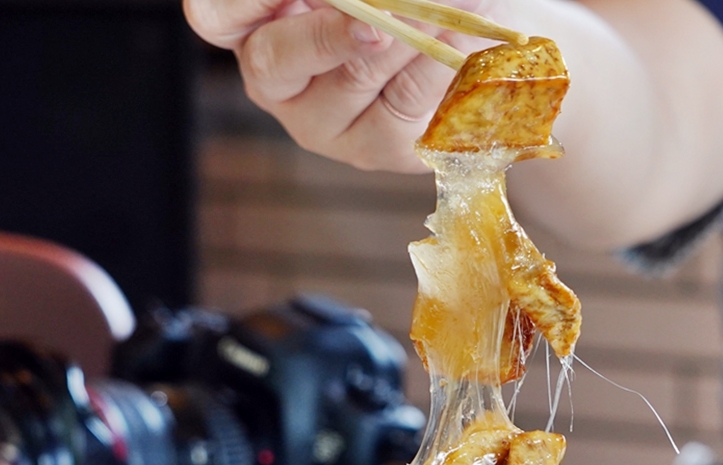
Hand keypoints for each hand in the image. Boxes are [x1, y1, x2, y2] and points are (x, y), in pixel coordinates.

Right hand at [184, 0, 505, 171]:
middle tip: (374, 24)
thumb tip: (362, 3)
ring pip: (352, 78)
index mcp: (253, 27)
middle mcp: (279, 82)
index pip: (215, 17)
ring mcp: (325, 123)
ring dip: (403, 37)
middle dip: (328, 34)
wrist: (467, 28)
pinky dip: (438, 66)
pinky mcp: (379, 149)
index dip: (244, 3)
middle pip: (276, 59)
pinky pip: (406, 105)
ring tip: (444, 11)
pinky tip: (463, 42)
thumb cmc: (403, 2)